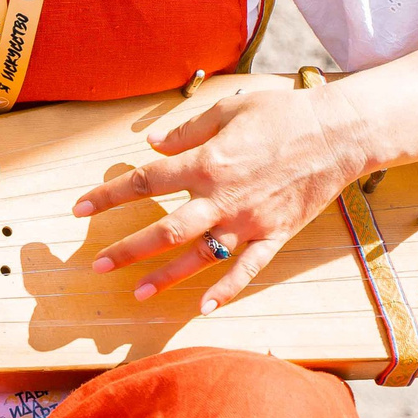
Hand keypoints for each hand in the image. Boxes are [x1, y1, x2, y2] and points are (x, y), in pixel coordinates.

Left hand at [72, 83, 374, 310]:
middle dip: (128, 250)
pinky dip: (227, 290)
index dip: (108, 196)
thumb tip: (151, 147)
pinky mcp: (275, 235)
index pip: (144, 182)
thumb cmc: (280, 114)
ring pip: (200, 256)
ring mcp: (249, 221)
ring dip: (166, 277)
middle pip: (164, 230)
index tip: (80, 209)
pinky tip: (206, 308)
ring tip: (137, 293)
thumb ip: (185, 131)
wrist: (337, 133)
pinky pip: (248, 269)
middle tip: (99, 266)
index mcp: (205, 163)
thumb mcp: (226, 110)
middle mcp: (222, 198)